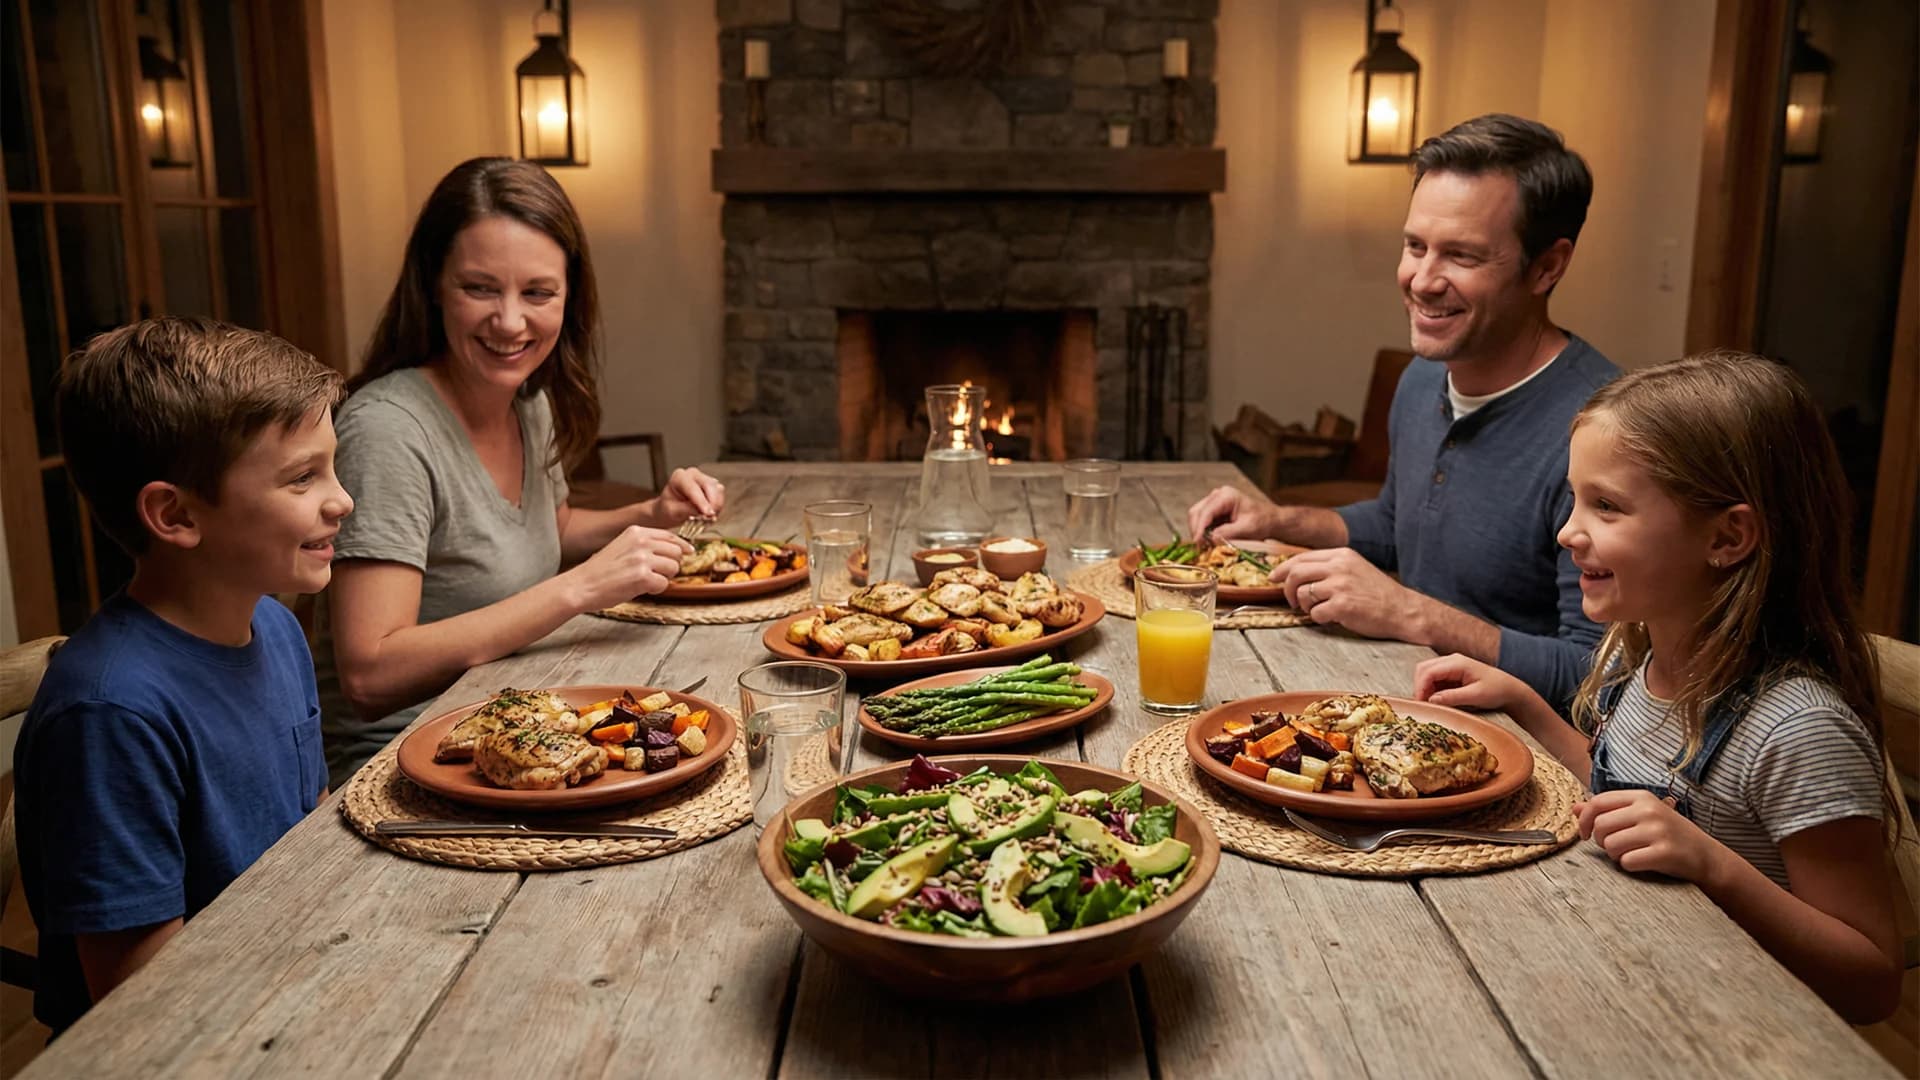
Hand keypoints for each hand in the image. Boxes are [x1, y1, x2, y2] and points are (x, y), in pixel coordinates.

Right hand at [565, 526, 691, 609]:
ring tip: (645, 581)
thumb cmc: (601, 571)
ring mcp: (642, 558)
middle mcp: (641, 541)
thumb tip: (674, 550)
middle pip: (676, 551)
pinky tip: (641, 588)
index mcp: (636, 532)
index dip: (682, 545)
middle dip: (671, 565)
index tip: (689, 551)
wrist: (581, 585)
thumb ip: (645, 545)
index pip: (670, 535)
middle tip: (656, 574)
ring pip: (674, 567)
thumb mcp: (623, 546)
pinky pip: (664, 584)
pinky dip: (656, 589)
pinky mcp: (643, 576)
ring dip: (664, 578)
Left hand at [654, 467, 725, 521]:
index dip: (702, 501)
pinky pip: (720, 496)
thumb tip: (705, 512)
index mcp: (679, 477)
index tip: (708, 513)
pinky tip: (710, 515)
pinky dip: (718, 507)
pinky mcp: (713, 487)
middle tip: (711, 518)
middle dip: (712, 503)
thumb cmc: (669, 508)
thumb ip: (688, 510)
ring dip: (716, 506)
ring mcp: (704, 479)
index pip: (693, 488)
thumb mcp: (674, 512)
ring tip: (709, 519)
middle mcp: (693, 474)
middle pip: (709, 485)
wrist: (670, 509)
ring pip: (718, 490)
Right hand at [1186, 486, 1271, 543]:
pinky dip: (1202, 532)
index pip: (1206, 512)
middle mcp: (1217, 495)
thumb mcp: (1247, 528)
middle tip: (1199, 547)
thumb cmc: (1262, 522)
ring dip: (1198, 531)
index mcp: (1226, 496)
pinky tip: (1207, 541)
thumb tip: (1210, 538)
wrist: (1270, 520)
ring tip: (1203, 546)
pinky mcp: (1214, 510)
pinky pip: (1202, 521)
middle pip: (1196, 512)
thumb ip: (1229, 532)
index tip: (1198, 543)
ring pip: (1196, 516)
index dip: (1199, 528)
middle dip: (1196, 530)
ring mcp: (1214, 502)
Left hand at [1275, 547, 1412, 638]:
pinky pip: (1315, 613)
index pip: (1301, 557)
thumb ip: (1330, 567)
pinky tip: (1332, 618)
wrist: (1404, 610)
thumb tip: (1298, 573)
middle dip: (1287, 589)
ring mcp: (1340, 585)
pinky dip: (1319, 618)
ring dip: (1305, 606)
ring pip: (1303, 594)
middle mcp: (1339, 566)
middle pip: (1296, 573)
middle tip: (1292, 601)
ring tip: (1318, 610)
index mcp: (1342, 555)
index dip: (1283, 569)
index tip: (1273, 578)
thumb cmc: (1379, 593)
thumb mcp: (1355, 568)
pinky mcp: (1342, 605)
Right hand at [1413, 654, 1529, 712]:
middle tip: (1423, 704)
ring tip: (1432, 704)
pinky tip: (1438, 700)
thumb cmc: (1497, 690)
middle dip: (1420, 687)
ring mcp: (1451, 666)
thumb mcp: (1475, 696)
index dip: (1420, 688)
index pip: (1428, 672)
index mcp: (1457, 663)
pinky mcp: (1451, 673)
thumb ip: (1452, 697)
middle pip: (1423, 669)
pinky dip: (1432, 690)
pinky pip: (1434, 679)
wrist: (1510, 689)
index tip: (1421, 703)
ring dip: (1425, 689)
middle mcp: (1451, 660)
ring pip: (1426, 674)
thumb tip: (1431, 700)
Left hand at [1575, 789, 1723, 882]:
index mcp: (1641, 797)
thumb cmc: (1667, 834)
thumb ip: (1609, 810)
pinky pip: (1627, 862)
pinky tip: (1642, 863)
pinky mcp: (1664, 853)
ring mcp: (1658, 831)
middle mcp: (1649, 810)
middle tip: (1613, 847)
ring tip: (1631, 854)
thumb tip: (1575, 808)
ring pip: (1610, 845)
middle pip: (1600, 826)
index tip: (1586, 834)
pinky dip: (1629, 866)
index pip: (1597, 802)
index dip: (1584, 820)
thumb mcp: (1641, 815)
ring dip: (1615, 855)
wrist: (1705, 855)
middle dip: (1600, 841)